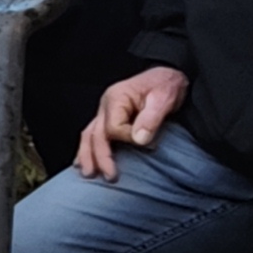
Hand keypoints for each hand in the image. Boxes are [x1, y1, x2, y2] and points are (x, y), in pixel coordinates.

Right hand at [76, 65, 188, 179]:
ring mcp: (104, 112)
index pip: (113, 127)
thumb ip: (151, 119)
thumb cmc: (165, 85)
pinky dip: (87, 150)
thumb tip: (139, 139)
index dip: (127, 139)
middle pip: (95, 135)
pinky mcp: (108, 119)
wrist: (167, 76)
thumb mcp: (163, 98)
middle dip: (101, 157)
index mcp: (116, 98)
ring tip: (89, 174)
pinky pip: (92, 136)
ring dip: (87, 156)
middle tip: (111, 176)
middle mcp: (106, 106)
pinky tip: (84, 162)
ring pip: (88, 136)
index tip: (148, 144)